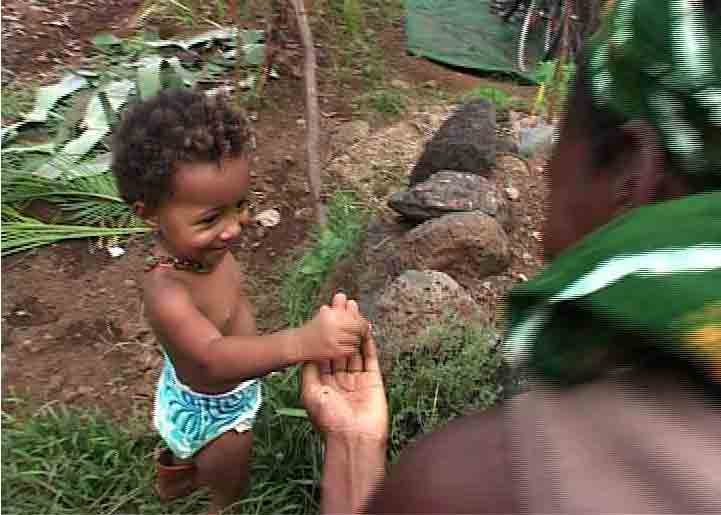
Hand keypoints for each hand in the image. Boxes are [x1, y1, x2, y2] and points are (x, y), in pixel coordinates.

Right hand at [302, 293, 366, 360]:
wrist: (298, 344)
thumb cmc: (314, 328)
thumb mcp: (325, 313)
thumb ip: (338, 306)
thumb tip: (352, 302)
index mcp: (331, 314)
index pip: (355, 317)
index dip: (361, 321)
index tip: (362, 323)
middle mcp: (332, 326)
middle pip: (358, 328)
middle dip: (360, 331)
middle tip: (360, 332)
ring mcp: (333, 340)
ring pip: (356, 339)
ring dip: (355, 340)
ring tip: (349, 339)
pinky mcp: (334, 352)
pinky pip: (351, 350)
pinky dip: (350, 349)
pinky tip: (345, 346)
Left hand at [302, 298, 388, 440]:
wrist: (354, 438)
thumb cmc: (329, 419)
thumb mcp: (310, 393)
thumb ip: (309, 370)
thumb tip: (305, 352)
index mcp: (324, 381)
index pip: (324, 350)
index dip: (324, 331)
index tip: (325, 311)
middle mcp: (340, 377)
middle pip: (339, 344)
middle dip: (341, 323)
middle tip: (342, 301)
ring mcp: (357, 378)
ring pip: (355, 347)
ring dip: (354, 327)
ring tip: (354, 307)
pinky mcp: (373, 379)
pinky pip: (370, 357)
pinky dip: (369, 342)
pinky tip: (366, 327)